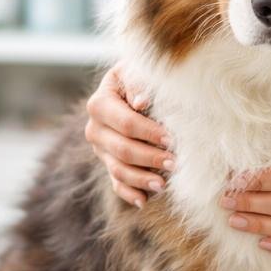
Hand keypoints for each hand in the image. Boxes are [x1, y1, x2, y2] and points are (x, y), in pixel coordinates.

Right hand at [84, 61, 174, 207]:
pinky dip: (130, 193)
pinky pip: (116, 184)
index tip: (171, 139)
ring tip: (164, 185)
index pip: (125, 123)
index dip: (148, 133)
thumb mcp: (138, 69)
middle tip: (175, 163)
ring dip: (141, 179)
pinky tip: (145, 200)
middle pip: (122, 150)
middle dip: (149, 158)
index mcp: (99, 103)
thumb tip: (140, 102)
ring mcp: (100, 149)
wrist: (133, 86)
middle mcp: (95, 128)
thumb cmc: (141, 76)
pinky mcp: (108, 163)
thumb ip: (139, 82)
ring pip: (118, 170)